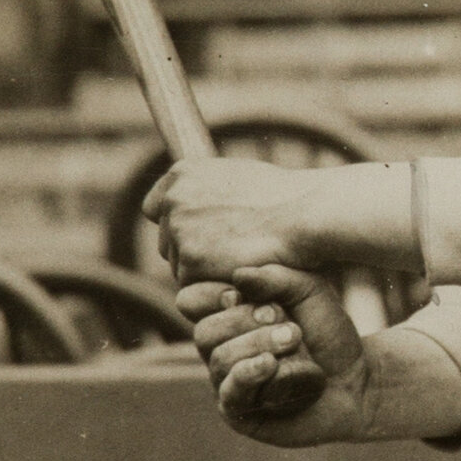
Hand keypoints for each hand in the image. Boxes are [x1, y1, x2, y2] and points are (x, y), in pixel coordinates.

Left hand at [146, 157, 331, 287]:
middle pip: (167, 241)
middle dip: (191, 252)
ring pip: (179, 266)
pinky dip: (214, 284)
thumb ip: (209, 190)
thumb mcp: (238, 177)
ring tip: (240, 262)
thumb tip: (198, 204)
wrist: (304, 214)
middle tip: (227, 256)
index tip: (194, 237)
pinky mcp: (190, 261)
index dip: (175, 224)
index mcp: (182, 174)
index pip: (156, 207)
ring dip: (203, 271)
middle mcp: (174, 199)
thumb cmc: (284, 198)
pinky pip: (194, 285)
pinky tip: (240, 273)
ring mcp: (179, 230)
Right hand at [180, 265, 369, 445]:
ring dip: (259, 345)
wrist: (358, 378)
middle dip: (244, 322)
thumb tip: (238, 276)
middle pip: (204, 332)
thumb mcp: (308, 291)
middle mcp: (221, 351)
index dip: (212, 295)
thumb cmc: (328, 332)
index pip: (191, 302)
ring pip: (219, 360)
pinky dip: (250, 374)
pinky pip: (231, 392)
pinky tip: (270, 364)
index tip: (241, 293)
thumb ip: (275, 277)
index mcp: (226, 318)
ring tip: (295, 342)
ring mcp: (228, 384)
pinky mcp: (241, 414)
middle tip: (289, 325)